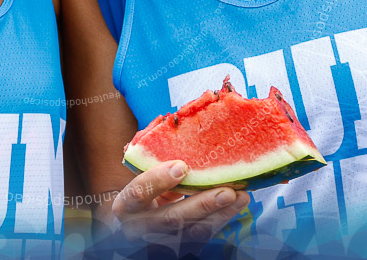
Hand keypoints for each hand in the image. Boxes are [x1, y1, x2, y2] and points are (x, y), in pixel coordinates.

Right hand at [111, 160, 248, 246]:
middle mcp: (141, 228)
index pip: (138, 193)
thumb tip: (169, 120)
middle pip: (172, 219)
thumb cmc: (139, 193)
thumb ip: (151, 158)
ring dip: (220, 214)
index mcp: (126, 206)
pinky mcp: (180, 246)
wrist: (134, 226)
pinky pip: (204, 234)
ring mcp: (161, 241)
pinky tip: (237, 203)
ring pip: (194, 231)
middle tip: (227, 191)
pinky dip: (223, 218)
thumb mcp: (138, 178)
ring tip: (241, 196)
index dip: (158, 180)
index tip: (181, 166)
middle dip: (202, 204)